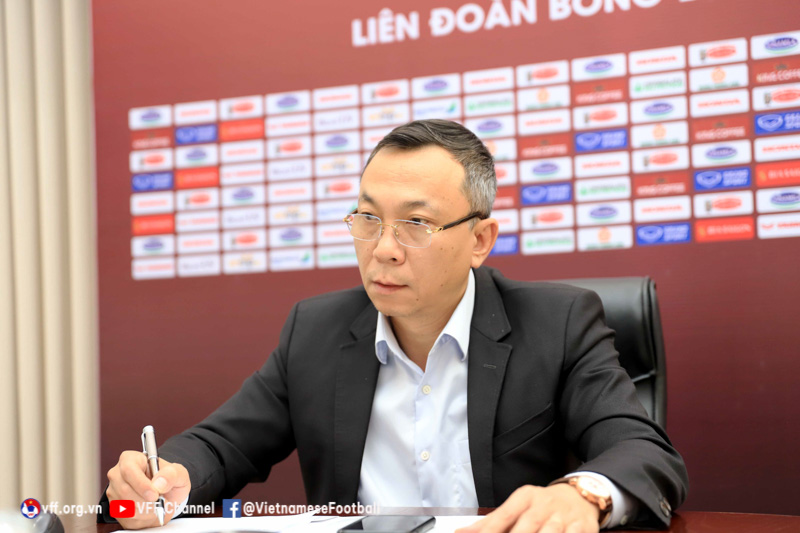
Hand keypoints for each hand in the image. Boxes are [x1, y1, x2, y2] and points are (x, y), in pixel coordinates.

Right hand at [106, 450, 190, 528]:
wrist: (167, 494)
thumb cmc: (169, 479)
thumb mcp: (178, 472)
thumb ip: (172, 475)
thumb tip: (159, 483)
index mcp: (131, 459)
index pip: (128, 469)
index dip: (141, 484)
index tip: (155, 494)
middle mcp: (118, 474)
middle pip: (125, 491)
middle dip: (146, 501)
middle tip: (161, 502)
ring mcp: (114, 492)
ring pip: (125, 507)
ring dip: (146, 511)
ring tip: (158, 505)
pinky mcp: (115, 508)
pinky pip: (126, 518)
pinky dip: (142, 519)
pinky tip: (151, 511)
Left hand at [456, 484, 599, 532]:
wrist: (581, 496)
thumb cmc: (541, 505)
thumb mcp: (518, 506)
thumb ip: (492, 522)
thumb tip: (462, 532)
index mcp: (525, 498)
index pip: (504, 516)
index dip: (490, 531)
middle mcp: (544, 506)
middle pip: (526, 527)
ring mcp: (565, 518)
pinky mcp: (583, 529)